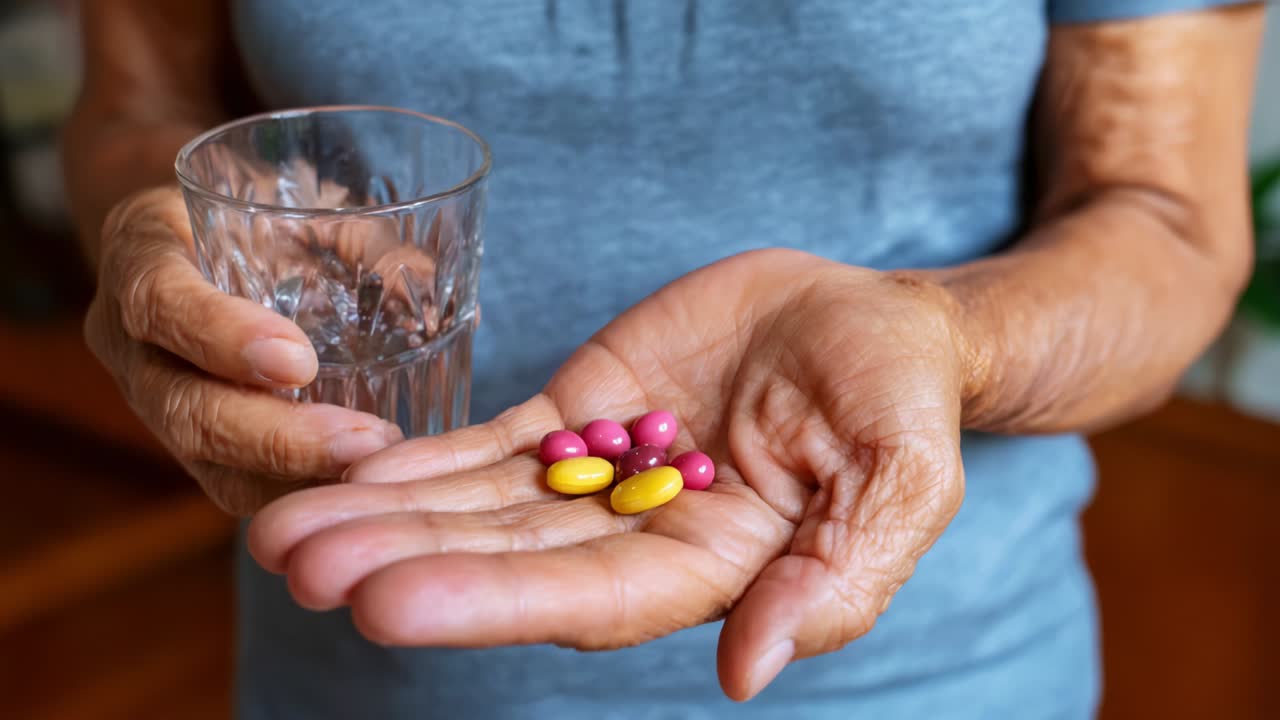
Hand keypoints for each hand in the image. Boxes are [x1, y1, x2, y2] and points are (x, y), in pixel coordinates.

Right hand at [84, 187, 402, 514]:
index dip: (220, 337)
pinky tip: (356, 490)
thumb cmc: (256, 211)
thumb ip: (359, 239)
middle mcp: (130, 340)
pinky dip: (295, 493)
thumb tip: (426, 282)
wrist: (200, 241)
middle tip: (364, 440)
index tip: (299, 361)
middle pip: (183, 407)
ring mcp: (154, 401)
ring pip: (206, 461)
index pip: (158, 302)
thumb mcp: (297, 198)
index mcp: (139, 254)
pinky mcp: (191, 445)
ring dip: (293, 477)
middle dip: (276, 436)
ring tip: (373, 472)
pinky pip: (232, 485)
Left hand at [247, 248, 971, 698]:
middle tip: (293, 562)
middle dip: (400, 562)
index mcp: (714, 569)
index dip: (489, 604)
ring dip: (382, 517)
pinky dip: (417, 459)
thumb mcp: (903, 483)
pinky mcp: (578, 412)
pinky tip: (344, 471)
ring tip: (280, 530)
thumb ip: (836, 579)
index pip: (588, 600)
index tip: (385, 604)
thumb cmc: (900, 401)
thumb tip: (749, 670)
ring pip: (477, 505)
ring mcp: (600, 473)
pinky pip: (489, 444)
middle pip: (505, 558)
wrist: (871, 319)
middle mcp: (638, 535)